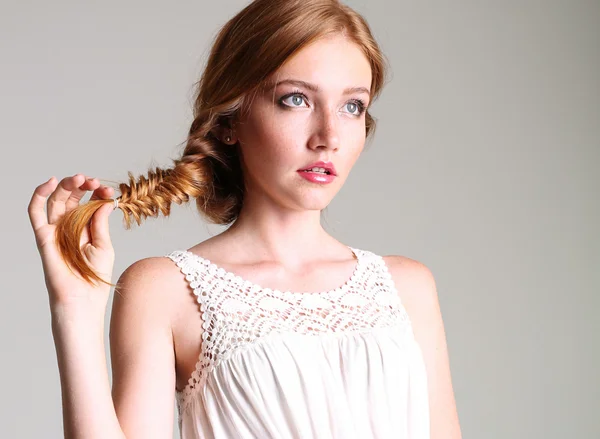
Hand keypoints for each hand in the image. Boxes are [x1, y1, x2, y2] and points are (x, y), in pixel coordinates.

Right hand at [28, 174, 116, 311]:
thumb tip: (105, 201)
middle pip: (71, 198)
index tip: (109, 191)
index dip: (98, 193)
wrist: (81, 300)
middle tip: (94, 182)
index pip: (89, 203)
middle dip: (83, 186)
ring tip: (81, 178)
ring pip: (55, 200)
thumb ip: (100, 222)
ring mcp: (55, 230)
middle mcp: (69, 227)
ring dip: (66, 185)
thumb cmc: (95, 278)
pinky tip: (50, 181)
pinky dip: (39, 195)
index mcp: (86, 229)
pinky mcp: (43, 236)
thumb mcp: (104, 246)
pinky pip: (35, 213)